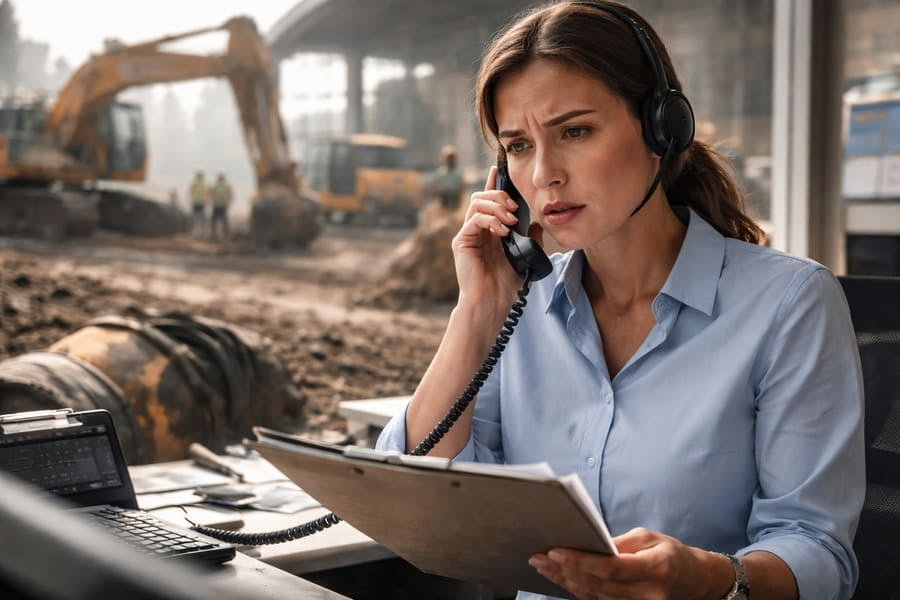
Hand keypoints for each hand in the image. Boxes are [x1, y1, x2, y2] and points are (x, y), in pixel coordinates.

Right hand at [451, 166, 526, 313]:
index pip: (490, 201)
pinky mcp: (462, 241)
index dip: (494, 183)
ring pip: (477, 202)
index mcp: (490, 231)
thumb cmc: (506, 286)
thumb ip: (530, 240)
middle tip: (515, 205)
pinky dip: (490, 219)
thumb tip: (536, 224)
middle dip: (500, 194)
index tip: (500, 169)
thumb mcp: (525, 258)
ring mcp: (468, 234)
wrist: (493, 303)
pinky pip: (474, 219)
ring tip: (510, 219)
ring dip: (496, 205)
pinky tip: (503, 231)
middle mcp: (477, 230)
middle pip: (482, 196)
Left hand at [529, 527, 730, 599]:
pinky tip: (561, 579)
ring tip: (543, 567)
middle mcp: (648, 594)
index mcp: (656, 568)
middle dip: (564, 571)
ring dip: (565, 582)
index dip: (581, 561)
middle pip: (598, 585)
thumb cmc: (670, 553)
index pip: (611, 568)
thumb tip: (589, 543)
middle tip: (538, 557)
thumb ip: (620, 543)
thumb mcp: (650, 537)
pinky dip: (577, 591)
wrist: (695, 581)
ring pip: (595, 597)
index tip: (555, 551)